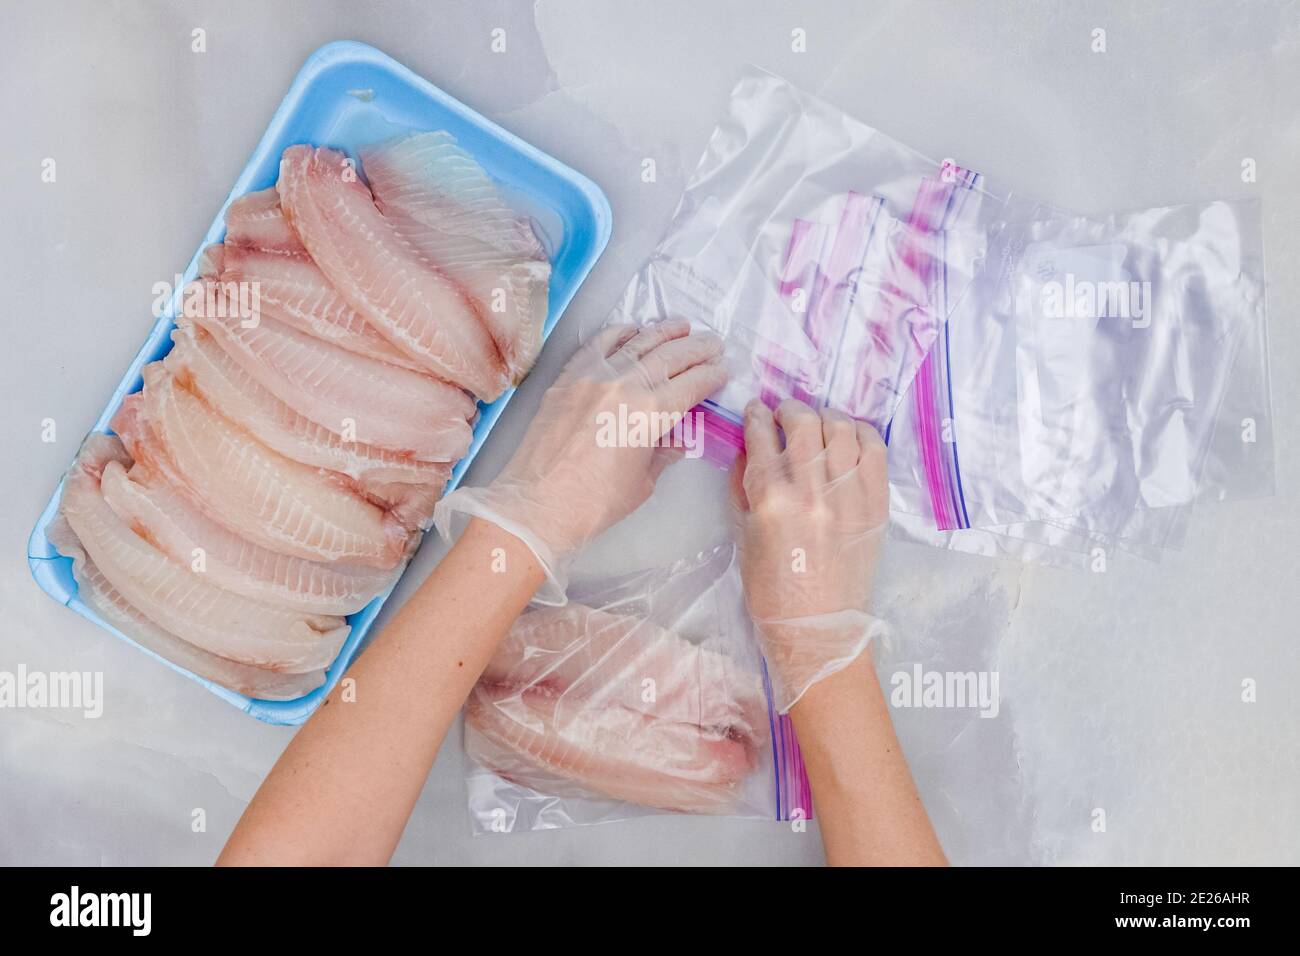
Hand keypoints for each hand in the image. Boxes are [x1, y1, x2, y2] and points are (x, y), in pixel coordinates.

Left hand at [435, 321, 726, 601]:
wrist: (537, 504)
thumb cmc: (594, 503)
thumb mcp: (643, 483)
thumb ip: (665, 453)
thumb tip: (680, 438)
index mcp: (650, 412)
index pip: (692, 384)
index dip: (713, 375)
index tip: (725, 370)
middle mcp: (625, 384)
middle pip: (670, 356)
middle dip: (698, 348)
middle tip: (715, 343)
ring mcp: (594, 375)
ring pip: (637, 342)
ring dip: (665, 331)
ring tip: (684, 325)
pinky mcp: (568, 377)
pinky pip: (598, 343)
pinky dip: (619, 332)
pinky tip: (633, 329)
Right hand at [731, 398, 888, 710]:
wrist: (818, 628)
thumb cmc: (771, 590)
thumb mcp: (742, 535)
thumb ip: (743, 486)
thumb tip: (748, 448)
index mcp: (770, 498)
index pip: (760, 434)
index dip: (755, 415)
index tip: (755, 411)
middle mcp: (811, 489)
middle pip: (802, 422)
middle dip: (789, 409)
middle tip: (785, 415)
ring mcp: (849, 495)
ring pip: (840, 427)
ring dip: (824, 417)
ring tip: (818, 424)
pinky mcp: (876, 504)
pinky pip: (873, 449)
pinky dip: (861, 433)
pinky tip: (849, 437)